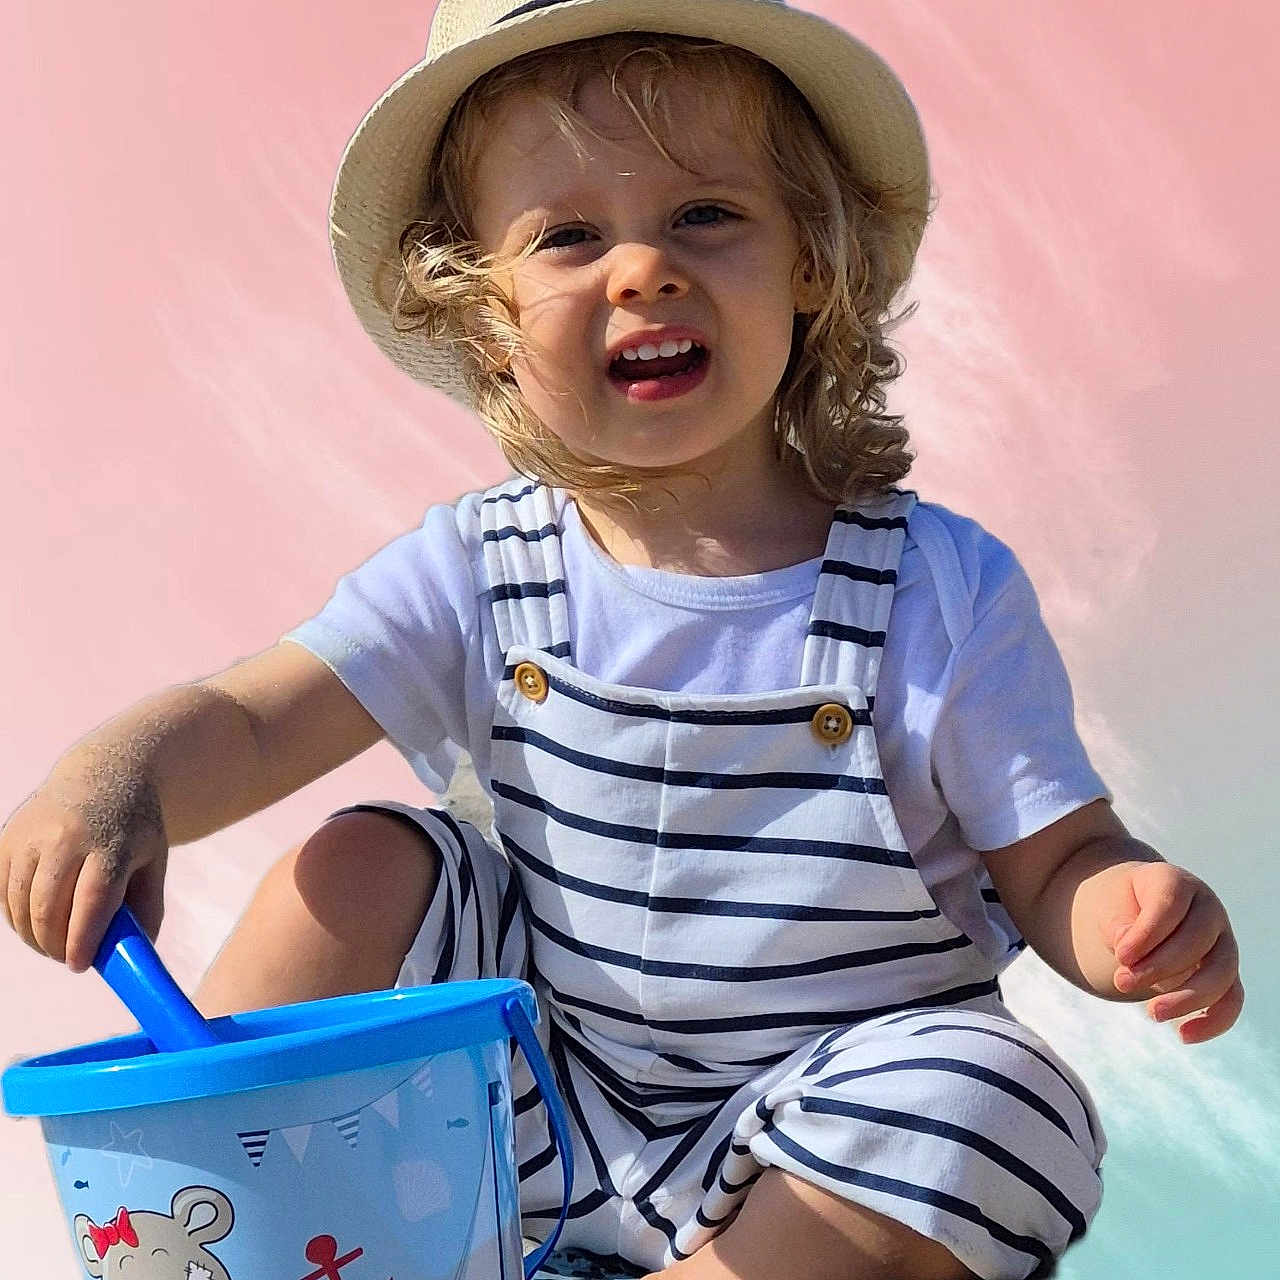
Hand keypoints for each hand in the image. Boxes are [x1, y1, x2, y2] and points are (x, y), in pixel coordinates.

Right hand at [1, 768, 167, 972]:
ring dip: (34, 936)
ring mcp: (32, 837)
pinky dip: (17, 917)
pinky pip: (3, 894)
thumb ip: (146, 908)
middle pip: (49, 908)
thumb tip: (134, 957)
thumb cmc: (132, 827)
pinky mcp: (8, 840)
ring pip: (20, 905)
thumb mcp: (153, 860)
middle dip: (55, 945)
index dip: (83, 938)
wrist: (102, 774)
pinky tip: (37, 920)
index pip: (92, 900)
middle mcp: (67, 838)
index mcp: (112, 844)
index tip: (79, 965)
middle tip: (69, 958)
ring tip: (55, 943)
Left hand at [1105, 862, 1242, 1042]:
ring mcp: (1222, 941)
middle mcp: (1207, 909)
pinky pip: (1232, 999)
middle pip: (1197, 940)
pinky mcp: (1225, 972)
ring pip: (1221, 973)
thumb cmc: (1119, 906)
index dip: (1147, 933)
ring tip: (1152, 1013)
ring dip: (1188, 997)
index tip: (1120, 955)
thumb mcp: (1108, 907)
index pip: (1170, 905)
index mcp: (1176, 882)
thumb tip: (1129, 954)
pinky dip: (1214, 1021)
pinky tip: (1184, 1036)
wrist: (1133, 910)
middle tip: (1122, 982)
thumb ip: (1117, 925)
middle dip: (1159, 967)